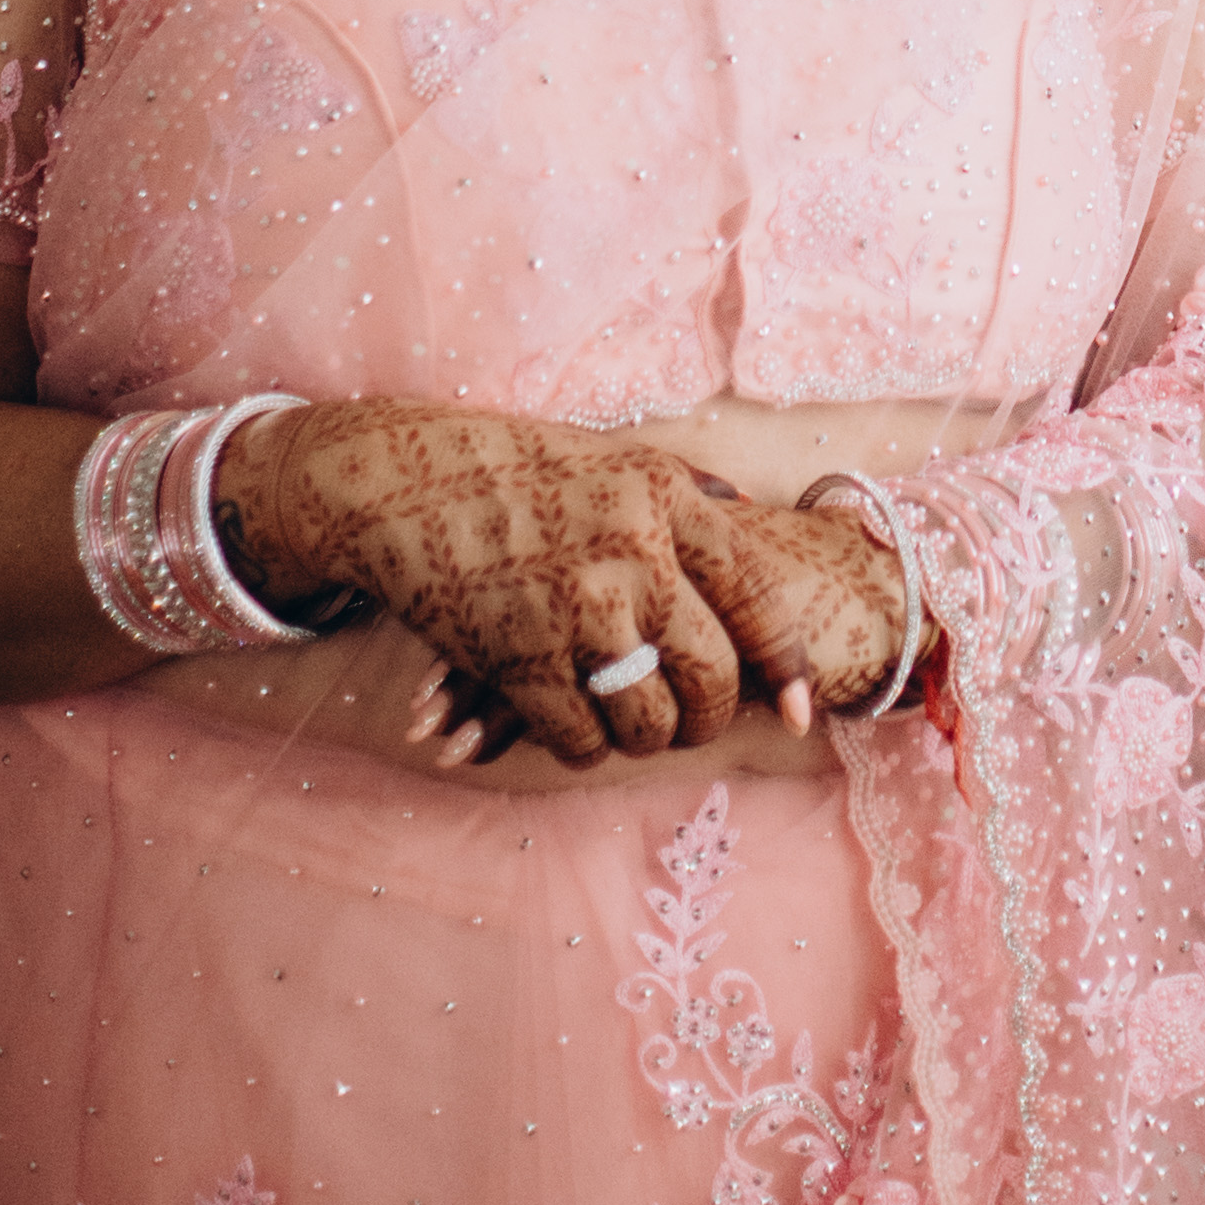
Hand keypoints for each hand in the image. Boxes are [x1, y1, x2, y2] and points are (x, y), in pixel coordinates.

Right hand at [218, 407, 910, 770]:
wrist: (404, 481)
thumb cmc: (517, 466)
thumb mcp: (614, 457)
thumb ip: (683, 490)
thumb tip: (747, 510)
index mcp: (667, 503)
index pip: (757, 599)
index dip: (787, 665)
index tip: (800, 714)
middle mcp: (634, 557)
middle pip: (712, 677)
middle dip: (711, 718)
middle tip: (693, 722)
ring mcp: (576, 611)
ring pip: (649, 722)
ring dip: (647, 738)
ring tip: (635, 725)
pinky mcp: (519, 659)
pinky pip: (579, 740)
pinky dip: (583, 746)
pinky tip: (574, 725)